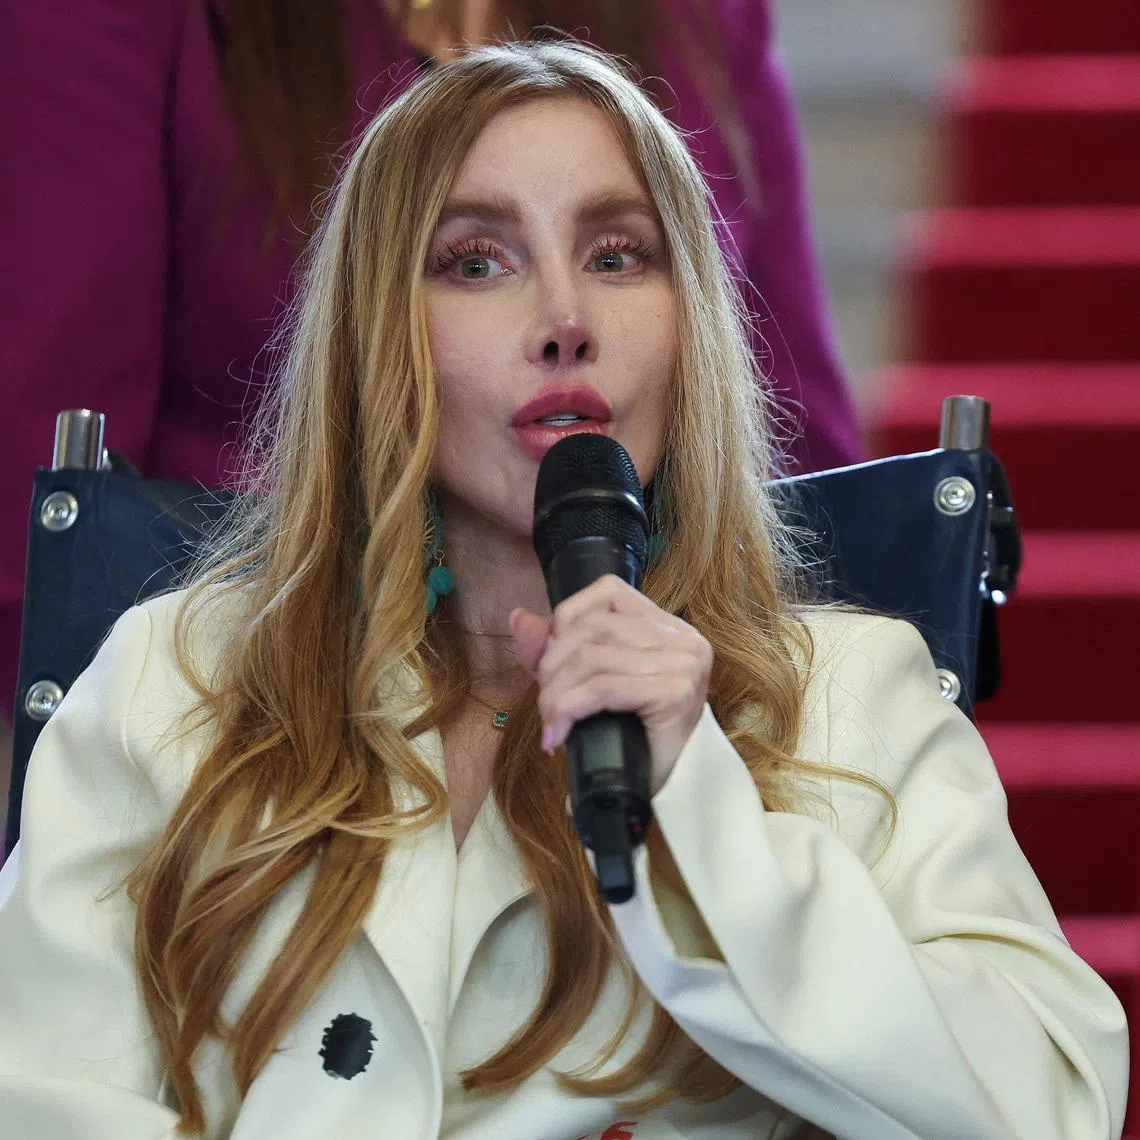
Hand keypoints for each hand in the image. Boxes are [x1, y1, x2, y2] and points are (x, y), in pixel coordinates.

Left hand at [510, 575, 712, 794]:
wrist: (672, 792)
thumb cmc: (636, 738)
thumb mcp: (593, 684)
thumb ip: (558, 649)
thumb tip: (519, 618)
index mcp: (669, 626)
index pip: (607, 593)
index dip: (566, 621)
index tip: (552, 665)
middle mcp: (684, 638)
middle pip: (593, 628)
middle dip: (554, 665)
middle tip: (547, 705)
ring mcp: (684, 664)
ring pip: (592, 657)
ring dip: (556, 692)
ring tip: (551, 721)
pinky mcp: (676, 693)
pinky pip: (603, 688)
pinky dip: (569, 708)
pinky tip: (559, 733)